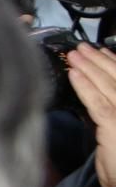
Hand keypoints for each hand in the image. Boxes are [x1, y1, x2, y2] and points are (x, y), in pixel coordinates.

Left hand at [68, 45, 115, 186]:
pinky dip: (84, 86)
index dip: (111, 64)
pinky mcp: (115, 125)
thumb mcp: (112, 138)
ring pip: (107, 86)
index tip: (98, 52)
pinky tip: (74, 74)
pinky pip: (97, 102)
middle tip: (81, 48)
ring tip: (75, 55)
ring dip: (89, 68)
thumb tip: (93, 104)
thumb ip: (106, 119)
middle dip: (98, 61)